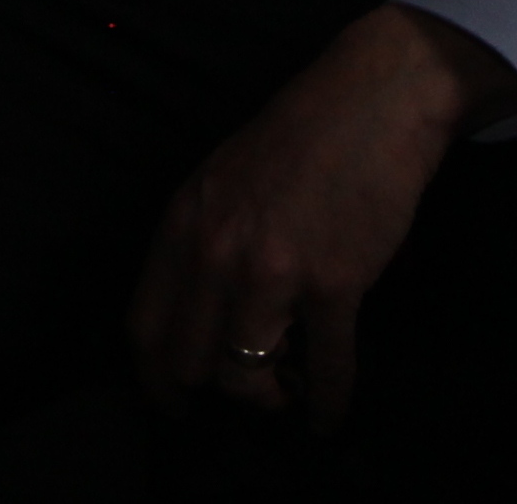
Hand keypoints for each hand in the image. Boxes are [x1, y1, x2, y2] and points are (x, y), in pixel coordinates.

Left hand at [126, 4, 516, 431]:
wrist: (374, 99)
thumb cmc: (301, 137)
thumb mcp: (221, 182)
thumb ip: (202, 242)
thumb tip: (200, 314)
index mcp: (183, 224)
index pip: (143, 327)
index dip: (155, 380)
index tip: (176, 405)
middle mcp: (215, 252)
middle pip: (190, 362)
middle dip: (220, 391)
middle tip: (252, 390)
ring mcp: (273, 271)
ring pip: (245, 378)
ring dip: (267, 399)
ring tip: (290, 392)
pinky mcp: (334, 283)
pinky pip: (326, 367)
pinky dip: (329, 403)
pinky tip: (330, 417)